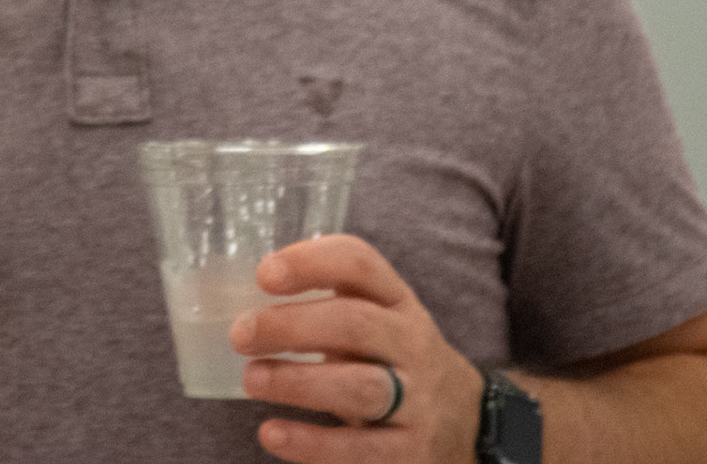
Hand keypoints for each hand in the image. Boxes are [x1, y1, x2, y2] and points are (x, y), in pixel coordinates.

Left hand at [230, 234, 484, 462]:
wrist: (465, 420)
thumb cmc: (393, 358)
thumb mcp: (376, 318)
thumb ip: (327, 302)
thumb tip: (243, 299)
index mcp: (398, 301)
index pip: (360, 264)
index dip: (311, 262)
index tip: (263, 274)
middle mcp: (412, 344)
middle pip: (355, 324)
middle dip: (292, 325)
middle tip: (241, 335)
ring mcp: (418, 400)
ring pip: (361, 387)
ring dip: (298, 382)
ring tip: (251, 379)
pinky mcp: (410, 452)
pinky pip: (360, 450)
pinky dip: (311, 444)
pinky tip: (272, 434)